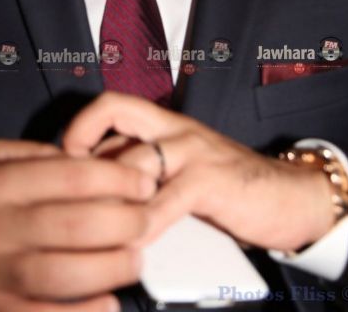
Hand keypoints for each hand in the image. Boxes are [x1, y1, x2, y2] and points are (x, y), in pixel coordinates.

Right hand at [0, 138, 155, 311]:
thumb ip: (36, 155)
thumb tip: (92, 161)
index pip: (69, 177)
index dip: (116, 178)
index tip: (143, 180)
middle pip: (74, 225)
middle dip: (124, 221)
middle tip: (147, 218)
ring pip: (66, 274)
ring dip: (113, 267)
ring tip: (135, 257)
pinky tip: (109, 302)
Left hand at [63, 92, 334, 251]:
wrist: (287, 195)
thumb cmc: (225, 185)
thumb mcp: (178, 167)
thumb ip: (141, 167)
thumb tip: (90, 182)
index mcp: (164, 123)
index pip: (110, 106)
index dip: (80, 128)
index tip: (60, 162)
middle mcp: (175, 128)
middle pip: (117, 112)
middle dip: (83, 150)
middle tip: (67, 188)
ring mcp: (193, 150)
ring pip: (135, 160)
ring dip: (110, 195)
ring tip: (94, 224)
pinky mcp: (212, 180)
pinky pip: (167, 200)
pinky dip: (145, 223)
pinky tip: (134, 243)